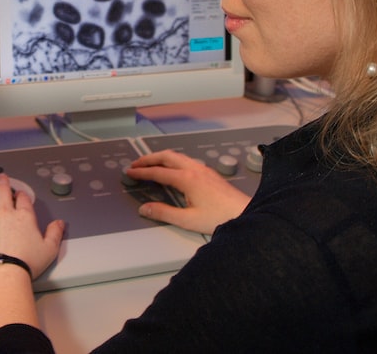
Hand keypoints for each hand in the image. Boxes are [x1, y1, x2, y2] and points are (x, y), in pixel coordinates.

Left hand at [0, 174, 64, 280]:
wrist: (3, 273)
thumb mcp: (48, 249)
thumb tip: (59, 224)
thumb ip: (55, 234)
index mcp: (24, 216)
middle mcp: (5, 213)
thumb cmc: (26, 262)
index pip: (23, 199)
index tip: (20, 195)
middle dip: (3, 183)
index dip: (21, 195)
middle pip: (2, 191)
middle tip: (2, 178)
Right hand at [125, 150, 250, 234]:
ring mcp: (203, 169)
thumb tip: (146, 209)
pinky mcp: (210, 173)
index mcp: (187, 179)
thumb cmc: (221, 217)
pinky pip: (186, 160)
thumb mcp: (188, 220)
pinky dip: (173, 160)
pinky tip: (174, 168)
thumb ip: (164, 213)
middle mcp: (195, 170)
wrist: (245, 213)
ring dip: (161, 157)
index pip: (158, 172)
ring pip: (177, 156)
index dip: (141, 171)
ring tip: (151, 163)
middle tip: (136, 163)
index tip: (130, 172)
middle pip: (166, 156)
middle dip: (149, 158)